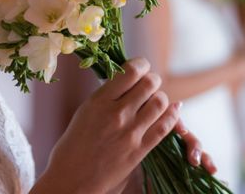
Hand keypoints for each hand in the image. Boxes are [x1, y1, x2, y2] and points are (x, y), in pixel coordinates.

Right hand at [31, 58, 180, 193]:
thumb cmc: (73, 144)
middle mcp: (116, 113)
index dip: (140, 64)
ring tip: (156, 98)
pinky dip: (172, 115)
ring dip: (161, 97)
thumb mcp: (85, 112)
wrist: (72, 178)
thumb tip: (125, 83)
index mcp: (98, 101)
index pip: (129, 72)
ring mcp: (130, 133)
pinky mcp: (140, 150)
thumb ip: (106, 98)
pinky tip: (172, 111)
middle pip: (149, 84)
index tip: (141, 65)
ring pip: (160, 103)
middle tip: (150, 82)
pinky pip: (164, 127)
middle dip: (152, 79)